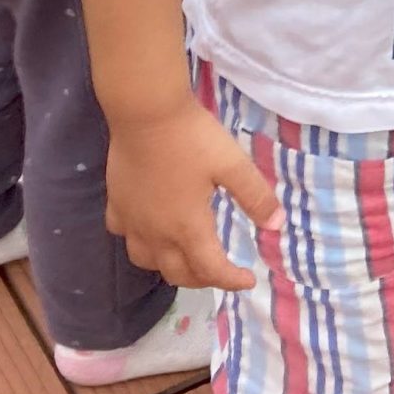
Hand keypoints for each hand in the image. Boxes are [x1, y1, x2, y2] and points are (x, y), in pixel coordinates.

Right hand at [104, 101, 276, 291]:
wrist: (146, 113)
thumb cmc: (192, 138)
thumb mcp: (233, 164)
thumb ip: (255, 196)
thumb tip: (277, 225)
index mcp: (188, 227)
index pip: (211, 269)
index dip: (231, 280)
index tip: (249, 281)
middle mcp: (156, 232)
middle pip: (177, 273)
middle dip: (203, 279)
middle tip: (221, 271)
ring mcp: (132, 220)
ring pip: (146, 261)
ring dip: (169, 267)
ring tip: (185, 257)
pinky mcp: (116, 203)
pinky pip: (125, 235)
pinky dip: (140, 242)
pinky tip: (149, 229)